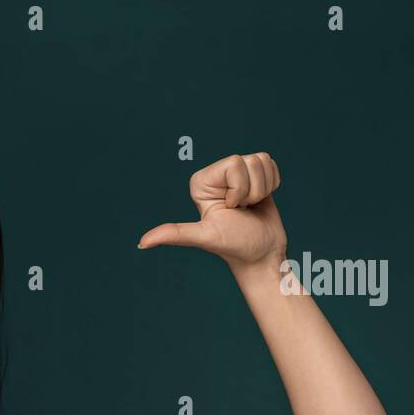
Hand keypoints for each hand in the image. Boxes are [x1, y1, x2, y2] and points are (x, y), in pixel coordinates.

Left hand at [137, 152, 285, 271]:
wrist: (260, 254)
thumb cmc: (234, 246)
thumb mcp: (204, 236)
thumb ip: (175, 233)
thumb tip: (141, 244)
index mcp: (200, 182)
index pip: (234, 163)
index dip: (238, 189)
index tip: (229, 209)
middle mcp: (215, 175)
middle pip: (248, 160)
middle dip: (252, 189)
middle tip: (241, 209)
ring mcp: (235, 174)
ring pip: (261, 161)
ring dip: (263, 188)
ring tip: (250, 206)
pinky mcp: (254, 176)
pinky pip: (270, 163)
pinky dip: (272, 184)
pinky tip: (259, 201)